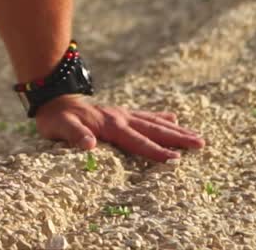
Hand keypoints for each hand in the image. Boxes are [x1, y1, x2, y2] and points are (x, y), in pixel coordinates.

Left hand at [33, 95, 204, 161]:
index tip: (175, 159)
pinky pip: (145, 115)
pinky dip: (160, 117)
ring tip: (196, 136)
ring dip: (175, 130)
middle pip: (154, 129)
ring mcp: (122, 114)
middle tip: (201, 144)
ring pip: (154, 122)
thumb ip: (75, 135)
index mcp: (110, 125)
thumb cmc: (56, 117)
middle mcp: (121, 118)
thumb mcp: (60, 127)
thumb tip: (90, 145)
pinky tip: (173, 118)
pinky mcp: (120, 112)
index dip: (155, 151)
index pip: (137, 141)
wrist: (54, 97)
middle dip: (177, 138)